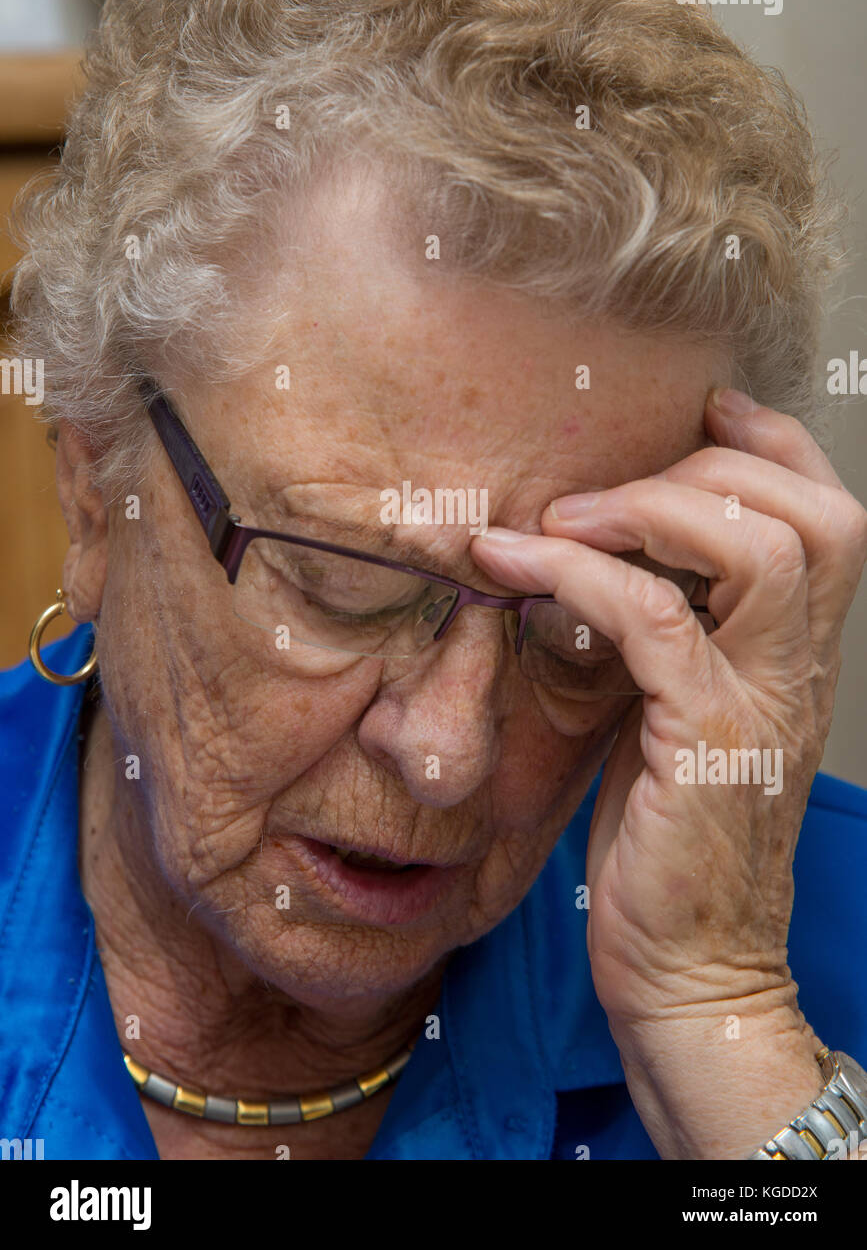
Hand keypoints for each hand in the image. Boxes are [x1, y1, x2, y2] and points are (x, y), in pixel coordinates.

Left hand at [471, 388, 866, 1155]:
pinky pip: (654, 622)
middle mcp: (798, 671)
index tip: (703, 411)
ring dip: (647, 508)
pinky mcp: (708, 744)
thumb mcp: (677, 718)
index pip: (831, 517)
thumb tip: (594, 556)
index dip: (775, 446)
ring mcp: (761, 706)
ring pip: (758, 550)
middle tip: (606, 489)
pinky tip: (513, 565)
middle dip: (709, 467)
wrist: (692, 972)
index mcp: (797, 658)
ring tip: (560, 517)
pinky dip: (579, 575)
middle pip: (814, 515)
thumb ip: (665, 635)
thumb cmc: (671, 847)